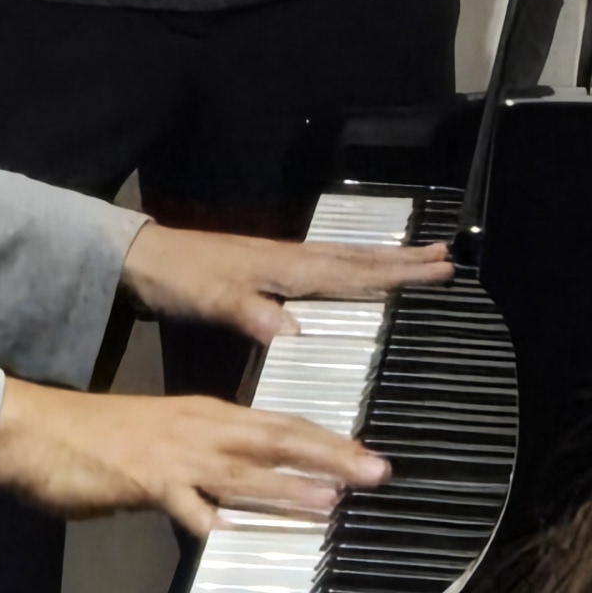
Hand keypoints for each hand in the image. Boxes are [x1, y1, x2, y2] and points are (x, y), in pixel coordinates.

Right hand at [0, 375, 388, 540]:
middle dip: (329, 457)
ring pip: (242, 471)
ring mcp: (172, 455)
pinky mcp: (142, 480)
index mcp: (204, 415)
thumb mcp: (161, 442)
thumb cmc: (95, 438)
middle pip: (275, 440)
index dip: (326, 440)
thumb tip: (235, 494)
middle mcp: (198, 428)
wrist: (36, 429)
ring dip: (287, 488)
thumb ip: (203, 465)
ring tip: (330, 502)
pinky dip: (207, 518)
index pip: (278, 424)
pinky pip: (182, 503)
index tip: (367, 455)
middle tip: (376, 471)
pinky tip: (229, 535)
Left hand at [119, 217, 451, 350]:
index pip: (352, 271)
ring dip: (383, 262)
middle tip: (446, 259)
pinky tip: (359, 277)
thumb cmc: (180, 279)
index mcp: (286, 267)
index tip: (437, 269)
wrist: (144, 261)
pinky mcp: (269, 271)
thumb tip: (295, 332)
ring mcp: (281, 262)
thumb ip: (251, 313)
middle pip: (358, 259)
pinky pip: (327, 269)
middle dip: (402, 261)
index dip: (395, 273)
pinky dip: (353, 270)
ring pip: (345, 261)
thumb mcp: (212, 298)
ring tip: (419, 262)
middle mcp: (291, 260)